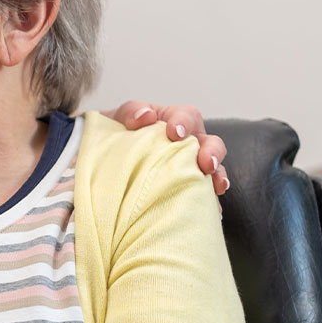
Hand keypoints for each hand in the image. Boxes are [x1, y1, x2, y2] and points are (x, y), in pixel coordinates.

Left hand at [110, 101, 228, 194]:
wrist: (103, 156)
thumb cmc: (115, 134)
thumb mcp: (118, 118)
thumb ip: (131, 112)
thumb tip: (145, 115)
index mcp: (172, 120)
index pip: (186, 116)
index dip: (184, 123)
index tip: (175, 133)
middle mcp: (187, 141)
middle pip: (210, 141)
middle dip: (212, 152)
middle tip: (205, 163)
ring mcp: (189, 163)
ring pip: (213, 167)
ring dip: (218, 175)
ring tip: (218, 186)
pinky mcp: (186, 184)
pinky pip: (204, 191)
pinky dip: (210, 199)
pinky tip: (213, 210)